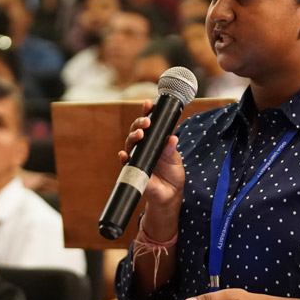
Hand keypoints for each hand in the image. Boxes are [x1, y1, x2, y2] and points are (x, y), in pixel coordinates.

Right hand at [118, 99, 185, 239]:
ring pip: (130, 143)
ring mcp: (137, 157)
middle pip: (136, 130)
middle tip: (146, 121)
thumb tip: (172, 138)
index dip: (147, 112)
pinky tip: (124, 155)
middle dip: (139, 122)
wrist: (169, 196)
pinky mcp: (132, 170)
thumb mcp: (175, 161)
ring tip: (139, 134)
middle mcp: (144, 146)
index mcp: (155, 140)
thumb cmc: (173, 176)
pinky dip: (124, 158)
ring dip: (133, 136)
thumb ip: (171, 150)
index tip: (149, 104)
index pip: (149, 123)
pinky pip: (125, 163)